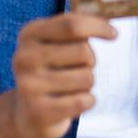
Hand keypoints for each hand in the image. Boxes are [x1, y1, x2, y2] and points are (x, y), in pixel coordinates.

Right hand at [8, 13, 116, 137]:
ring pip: (87, 77)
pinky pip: (84, 101)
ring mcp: (29, 86)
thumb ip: (80, 28)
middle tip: (75, 70)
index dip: (98, 27)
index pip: (71, 24)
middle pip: (83, 51)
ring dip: (87, 84)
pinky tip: (70, 103)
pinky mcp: (39, 112)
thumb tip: (110, 25)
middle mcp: (24, 58)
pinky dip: (87, 101)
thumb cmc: (53, 70)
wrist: (29, 113)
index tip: (114, 34)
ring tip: (69, 88)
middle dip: (90, 61)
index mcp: (29, 34)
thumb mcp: (57, 42)